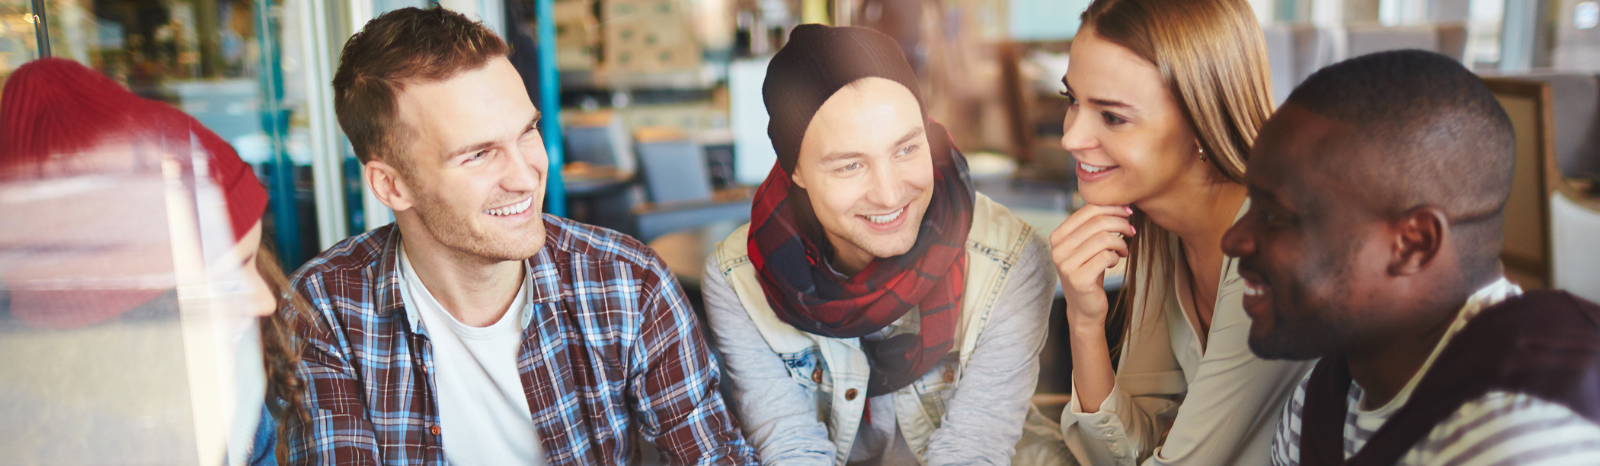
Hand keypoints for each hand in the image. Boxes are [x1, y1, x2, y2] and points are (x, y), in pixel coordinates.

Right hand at [1049, 204, 1134, 328]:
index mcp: (1057, 236)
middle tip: (1132, 230)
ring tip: (1124, 249)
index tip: (1127, 212)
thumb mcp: (1086, 246)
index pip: (1087, 210)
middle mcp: (1057, 249)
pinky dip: (1117, 257)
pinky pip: (1106, 256)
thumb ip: (1092, 226)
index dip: (1112, 207)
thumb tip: (1118, 202)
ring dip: (1121, 242)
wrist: (1085, 308)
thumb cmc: (1090, 272)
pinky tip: (1116, 261)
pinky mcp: (1078, 279)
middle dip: (1121, 223)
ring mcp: (1066, 265)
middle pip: (1097, 223)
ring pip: (1103, 238)